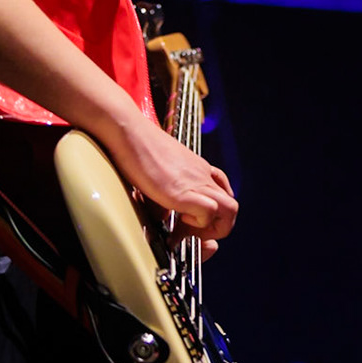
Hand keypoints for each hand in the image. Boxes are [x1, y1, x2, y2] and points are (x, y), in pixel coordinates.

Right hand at [108, 117, 237, 243]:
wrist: (129, 132)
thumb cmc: (137, 147)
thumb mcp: (159, 170)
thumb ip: (165, 192)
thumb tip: (161, 216)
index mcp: (198, 170)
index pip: (221, 195)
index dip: (210, 215)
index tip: (188, 222)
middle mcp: (202, 176)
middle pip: (232, 207)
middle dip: (217, 227)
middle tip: (193, 230)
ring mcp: (196, 182)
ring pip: (230, 210)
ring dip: (212, 227)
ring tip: (188, 227)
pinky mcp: (184, 192)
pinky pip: (209, 211)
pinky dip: (198, 222)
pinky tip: (179, 216)